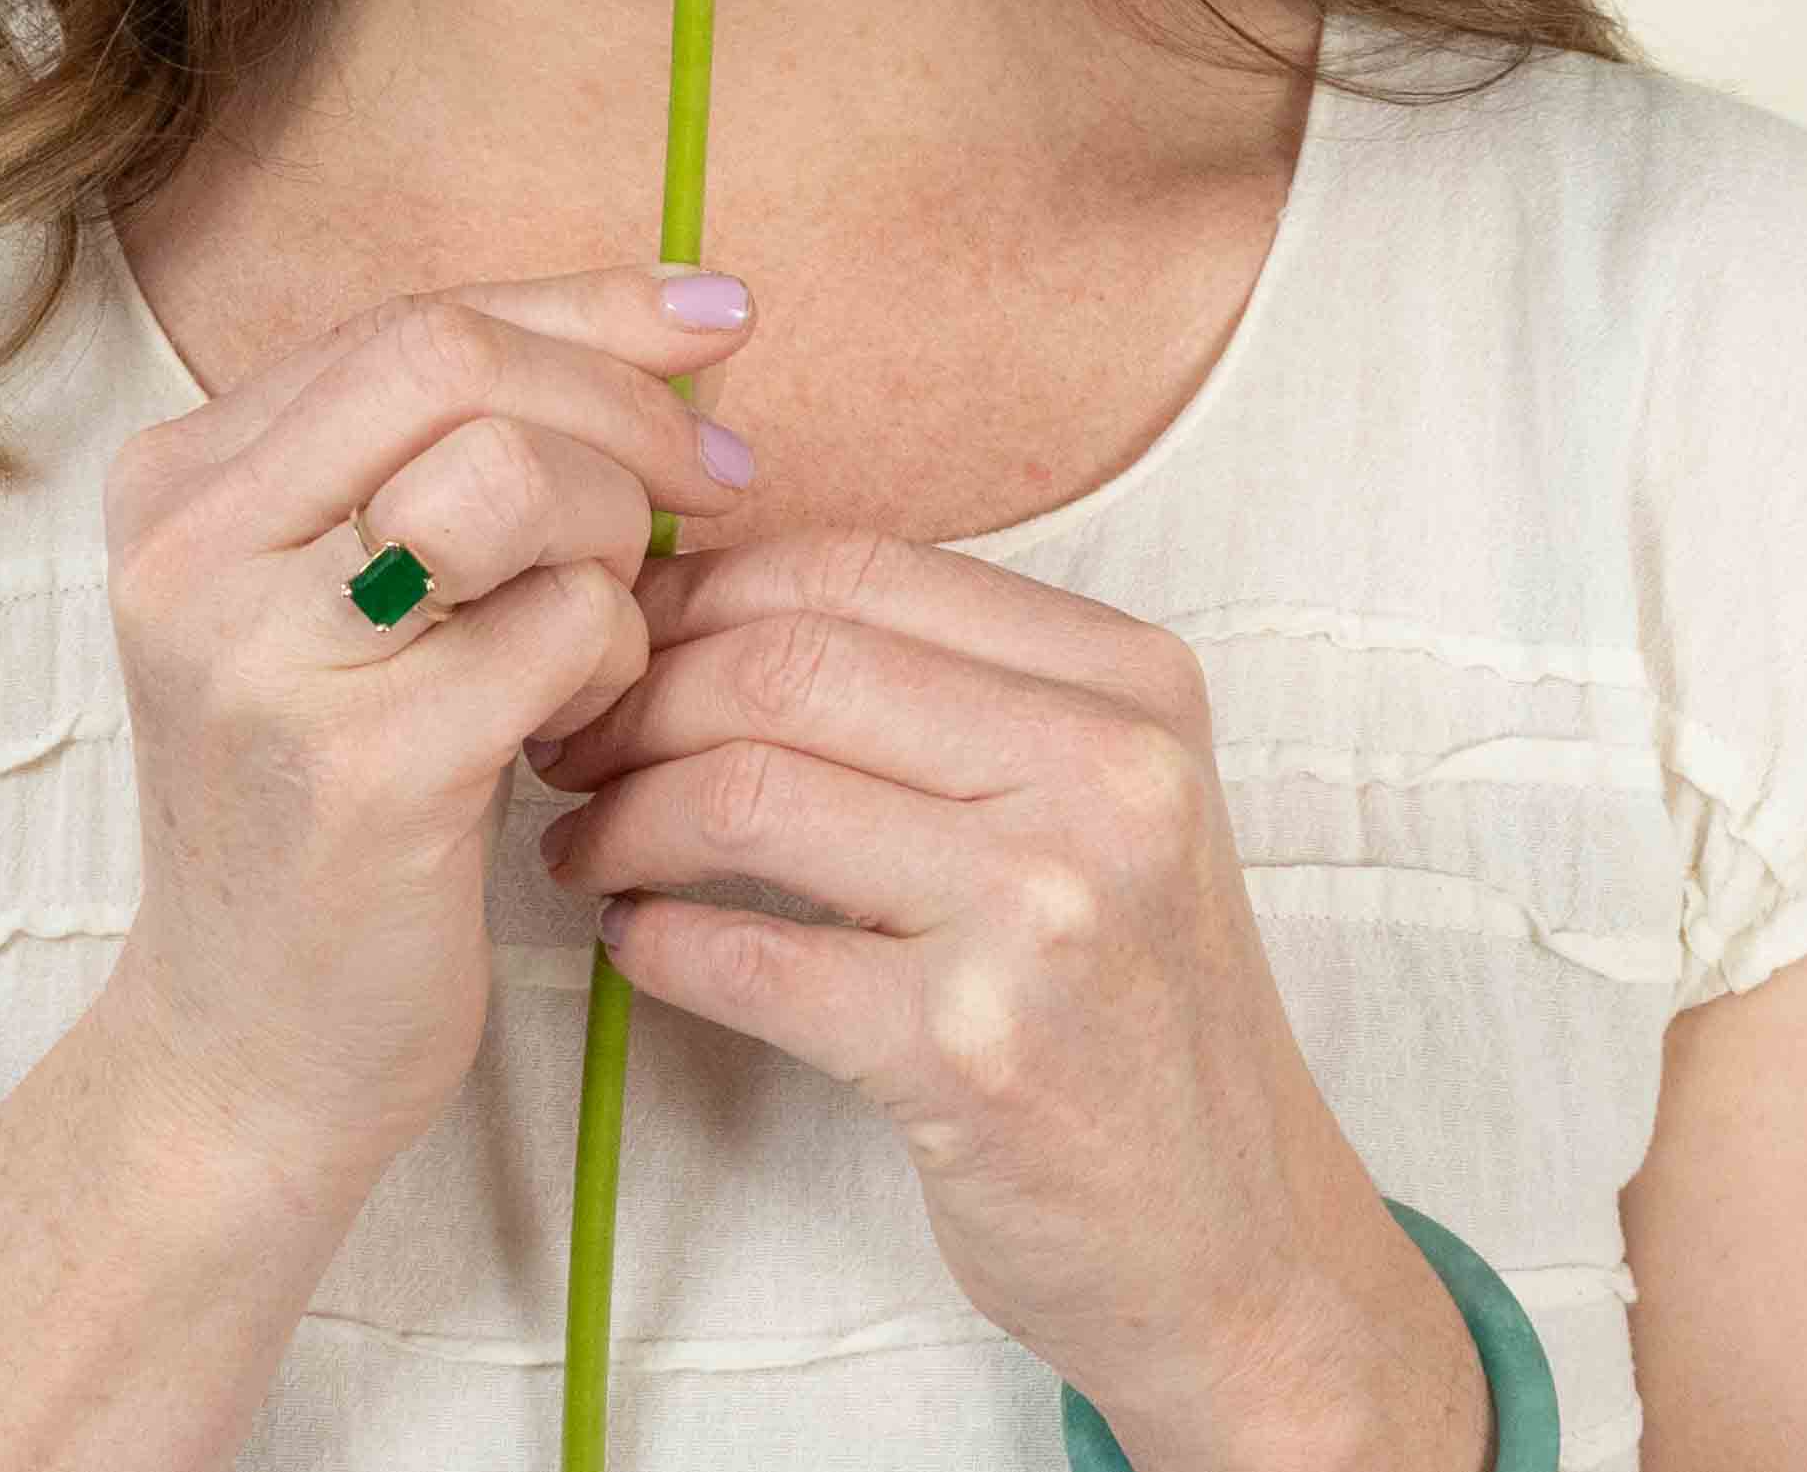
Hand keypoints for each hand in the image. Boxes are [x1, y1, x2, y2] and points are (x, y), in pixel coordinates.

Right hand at [93, 263, 762, 1181]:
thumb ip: (459, 445)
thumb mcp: (346, 592)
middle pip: (453, 361)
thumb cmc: (335, 793)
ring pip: (513, 476)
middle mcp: (191, 551)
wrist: (251, 1052)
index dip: (586, 308)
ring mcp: (264, 661)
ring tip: (606, 625)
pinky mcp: (364, 773)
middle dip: (622, 406)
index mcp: (179, 480)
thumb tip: (693, 318)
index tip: (718, 321)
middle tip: (718, 476)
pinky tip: (581, 723)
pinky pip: (564, 625)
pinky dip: (617, 655)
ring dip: (616, 533)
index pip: (413, 319)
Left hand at [531, 527, 1432, 1465]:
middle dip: (636, 697)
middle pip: (782, 664)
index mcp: (1127, 678)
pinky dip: (652, 940)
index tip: (621, 638)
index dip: (698, 594)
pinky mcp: (969, 1052)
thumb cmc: (1128, 996)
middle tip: (569, 745)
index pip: (850, 569)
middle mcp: (1102, 773)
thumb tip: (699, 601)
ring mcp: (1042, 912)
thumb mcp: (1097, 794)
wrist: (1237, 1237)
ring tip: (583, 848)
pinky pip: (745, 957)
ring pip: (745, 793)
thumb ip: (946, 685)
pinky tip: (636, 941)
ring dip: (621, 818)